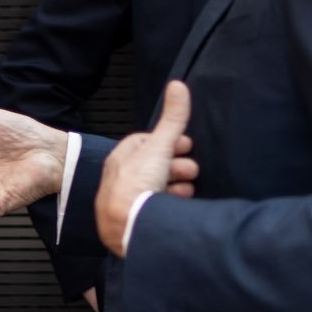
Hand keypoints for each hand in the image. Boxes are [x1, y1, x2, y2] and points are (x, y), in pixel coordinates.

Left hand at [96, 81, 198, 257]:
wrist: (126, 227)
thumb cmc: (137, 185)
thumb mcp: (160, 147)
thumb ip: (172, 119)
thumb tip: (178, 85)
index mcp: (120, 160)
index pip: (143, 143)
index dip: (166, 140)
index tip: (186, 143)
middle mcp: (117, 182)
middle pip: (150, 167)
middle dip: (175, 165)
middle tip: (193, 168)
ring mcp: (123, 204)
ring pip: (151, 189)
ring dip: (174, 185)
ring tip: (189, 187)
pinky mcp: (130, 225)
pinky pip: (150, 210)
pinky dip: (168, 205)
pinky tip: (179, 206)